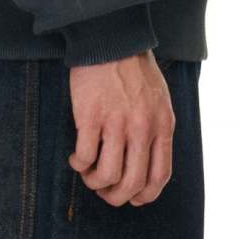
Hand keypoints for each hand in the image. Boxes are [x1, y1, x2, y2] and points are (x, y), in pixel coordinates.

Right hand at [68, 52, 175, 207]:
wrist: (112, 40)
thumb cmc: (134, 69)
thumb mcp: (159, 100)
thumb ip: (156, 130)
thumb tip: (147, 162)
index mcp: (162, 126)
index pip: (160, 176)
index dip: (145, 196)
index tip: (133, 199)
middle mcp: (142, 128)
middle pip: (132, 183)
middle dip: (117, 196)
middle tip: (105, 192)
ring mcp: (117, 124)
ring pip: (107, 175)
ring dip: (95, 183)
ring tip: (88, 174)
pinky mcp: (91, 117)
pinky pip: (84, 157)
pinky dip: (78, 165)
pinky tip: (76, 159)